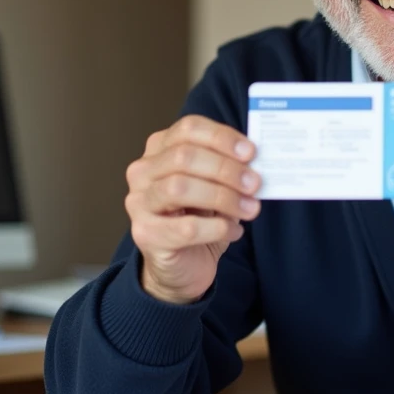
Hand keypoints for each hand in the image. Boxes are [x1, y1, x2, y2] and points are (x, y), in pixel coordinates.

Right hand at [125, 115, 259, 304]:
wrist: (182, 265)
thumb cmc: (198, 217)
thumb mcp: (215, 186)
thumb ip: (229, 168)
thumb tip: (254, 161)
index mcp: (159, 150)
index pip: (188, 128)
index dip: (221, 137)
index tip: (251, 152)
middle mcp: (143, 172)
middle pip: (183, 156)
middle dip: (225, 169)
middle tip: (254, 183)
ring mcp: (139, 203)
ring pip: (179, 188)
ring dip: (223, 197)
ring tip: (250, 208)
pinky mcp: (145, 234)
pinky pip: (185, 227)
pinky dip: (217, 228)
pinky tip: (234, 231)